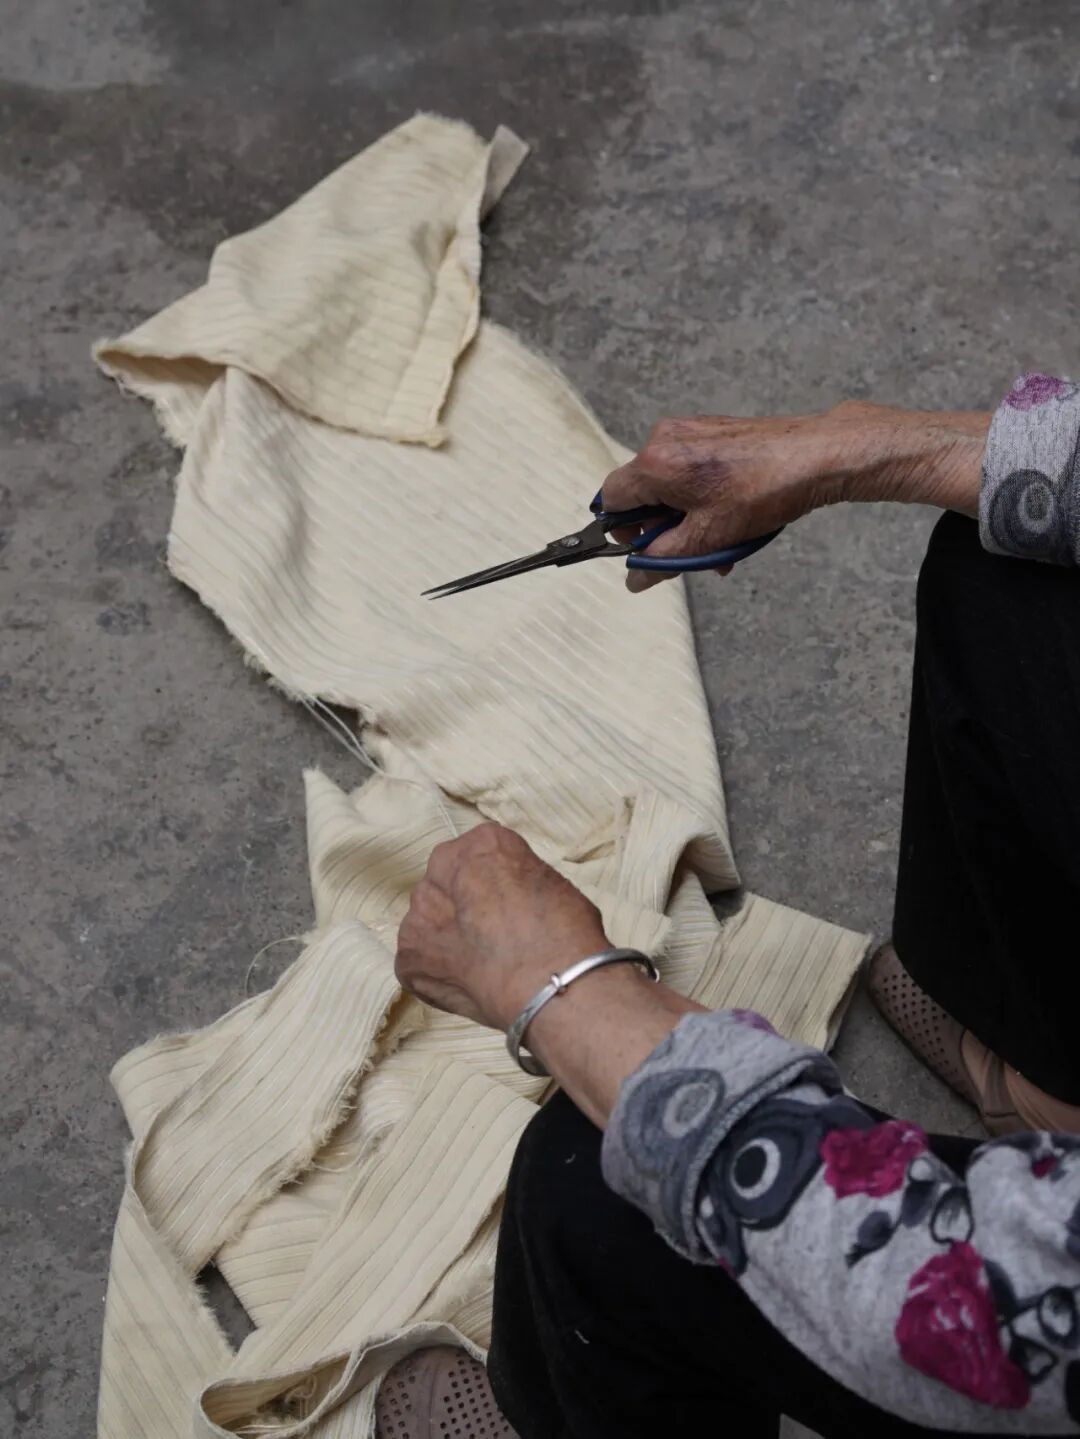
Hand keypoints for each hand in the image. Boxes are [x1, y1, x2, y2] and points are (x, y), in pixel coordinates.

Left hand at [396, 822, 608, 1029]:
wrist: (550, 986)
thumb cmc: (565, 934)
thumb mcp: (550, 883)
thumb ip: (516, 879)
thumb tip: (509, 897)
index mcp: (483, 843)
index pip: (479, 854)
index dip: (495, 884)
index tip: (508, 904)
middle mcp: (442, 868)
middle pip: (445, 882)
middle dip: (461, 905)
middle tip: (489, 934)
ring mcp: (419, 914)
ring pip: (427, 920)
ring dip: (445, 936)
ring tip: (478, 963)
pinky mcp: (408, 958)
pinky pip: (419, 960)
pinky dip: (437, 972)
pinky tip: (467, 982)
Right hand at [602, 403, 989, 590]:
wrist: (815, 456)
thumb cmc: (764, 491)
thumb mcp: (706, 540)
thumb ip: (661, 560)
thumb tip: (636, 578)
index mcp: (655, 464)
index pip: (611, 500)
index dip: (622, 531)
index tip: (644, 549)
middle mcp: (664, 439)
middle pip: (640, 492)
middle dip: (660, 528)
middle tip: (688, 552)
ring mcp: (689, 430)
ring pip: (668, 484)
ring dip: (684, 516)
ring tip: (719, 540)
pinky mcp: (711, 429)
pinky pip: (689, 469)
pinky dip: (700, 497)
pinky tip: (729, 517)